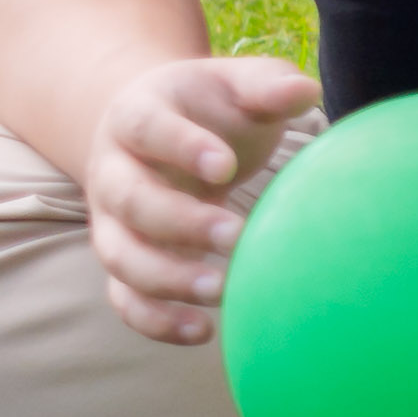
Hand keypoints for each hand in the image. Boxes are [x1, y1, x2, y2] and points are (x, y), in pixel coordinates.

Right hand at [74, 52, 322, 343]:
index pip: (146, 128)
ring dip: (164, 278)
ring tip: (219, 292)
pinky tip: (205, 332)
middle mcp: (112, 170)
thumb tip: (305, 91)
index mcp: (135, 116)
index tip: (225, 167)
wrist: (150, 132)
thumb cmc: (206, 109)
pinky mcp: (123, 260)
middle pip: (128, 198)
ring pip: (119, 255)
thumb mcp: (230, 85)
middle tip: (235, 236)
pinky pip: (123, 298)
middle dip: (179, 221)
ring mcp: (112, 221)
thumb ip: (264, 84)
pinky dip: (154, 321)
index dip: (180, 146)